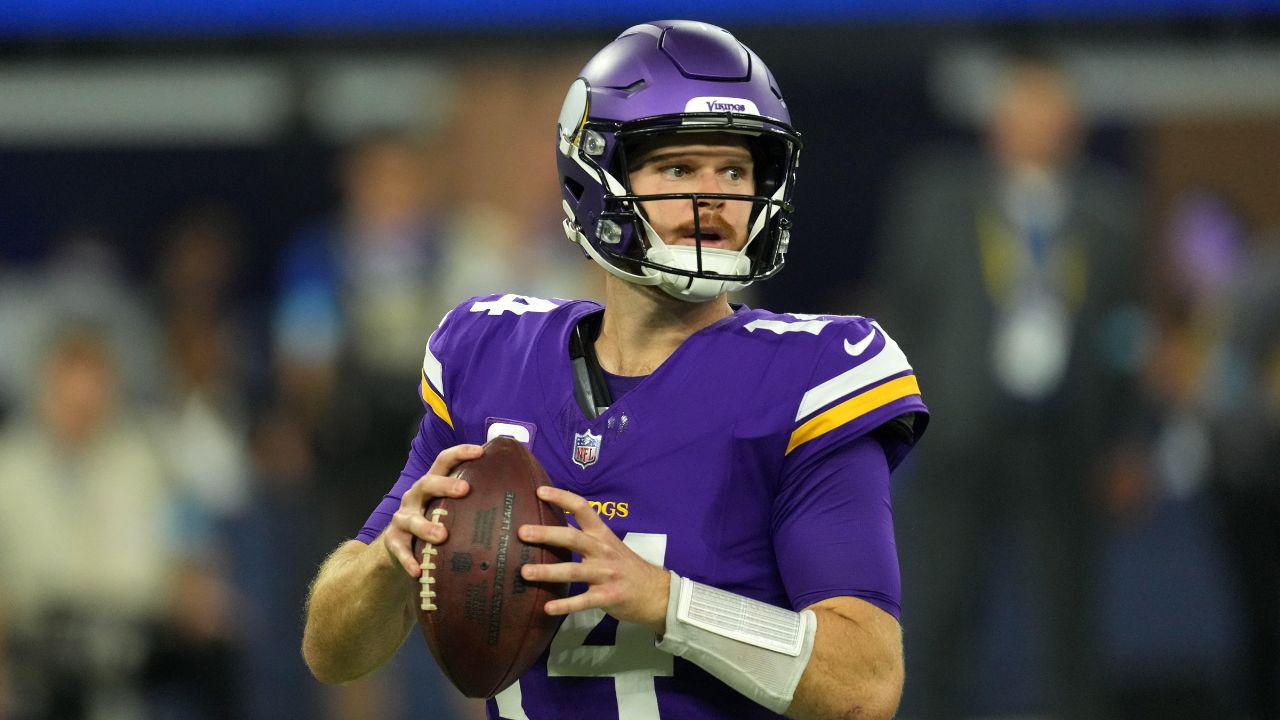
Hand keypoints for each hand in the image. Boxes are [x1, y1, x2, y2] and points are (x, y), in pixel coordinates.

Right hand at [381, 444, 481, 577]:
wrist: (400, 547)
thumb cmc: (436, 522)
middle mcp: (415, 496)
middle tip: (465, 490)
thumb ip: (473, 500)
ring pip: (411, 519)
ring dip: (425, 526)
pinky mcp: (393, 540)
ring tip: (442, 536)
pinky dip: (407, 559)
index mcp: (432, 484)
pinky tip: (417, 570)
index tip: (480, 451)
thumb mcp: (450, 507)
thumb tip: (519, 494)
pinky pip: (399, 549)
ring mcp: (402, 518)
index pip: (444, 461)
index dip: (460, 453)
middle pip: (427, 483)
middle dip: (445, 485)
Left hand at [517, 486, 670, 632]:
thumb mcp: (609, 546)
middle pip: (572, 538)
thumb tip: (550, 528)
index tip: (539, 491)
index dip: (561, 497)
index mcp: (602, 535)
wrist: (657, 593)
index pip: (582, 508)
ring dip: (548, 571)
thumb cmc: (626, 567)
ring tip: (525, 571)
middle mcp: (602, 551)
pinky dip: (564, 605)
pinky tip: (547, 608)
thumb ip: (585, 538)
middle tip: (522, 532)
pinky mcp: (607, 597)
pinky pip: (583, 601)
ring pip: (573, 571)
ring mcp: (605, 575)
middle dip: (546, 534)